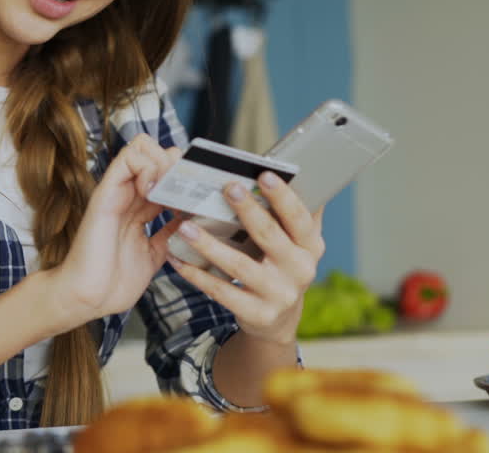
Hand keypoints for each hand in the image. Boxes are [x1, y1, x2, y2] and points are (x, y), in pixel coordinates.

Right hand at [49, 134, 182, 325]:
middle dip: (178, 164)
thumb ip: (167, 234)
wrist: (88, 298)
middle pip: (157, 151)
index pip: (166, 170)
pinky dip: (148, 167)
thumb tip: (188, 220)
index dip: (185, 176)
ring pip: (144, 146)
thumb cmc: (114, 282)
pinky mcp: (107, 191)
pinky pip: (129, 157)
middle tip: (186, 190)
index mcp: (140, 208)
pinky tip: (152, 192)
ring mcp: (118, 190)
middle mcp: (130, 194)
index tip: (197, 196)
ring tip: (169, 191)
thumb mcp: (154, 254)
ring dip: (164, 163)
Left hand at [167, 172, 324, 345]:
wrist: (278, 319)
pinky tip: (178, 258)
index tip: (264, 175)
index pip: (299, 218)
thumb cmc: (281, 265)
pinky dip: (197, 274)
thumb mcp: (295, 242)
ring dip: (210, 244)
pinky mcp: (257, 314)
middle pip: (269, 236)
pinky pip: (221, 291)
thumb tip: (286, 169)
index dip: (283, 197)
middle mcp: (301, 270)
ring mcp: (279, 295)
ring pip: (239, 265)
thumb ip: (291, 212)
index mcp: (311, 246)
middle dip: (247, 210)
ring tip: (186, 226)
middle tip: (226, 188)